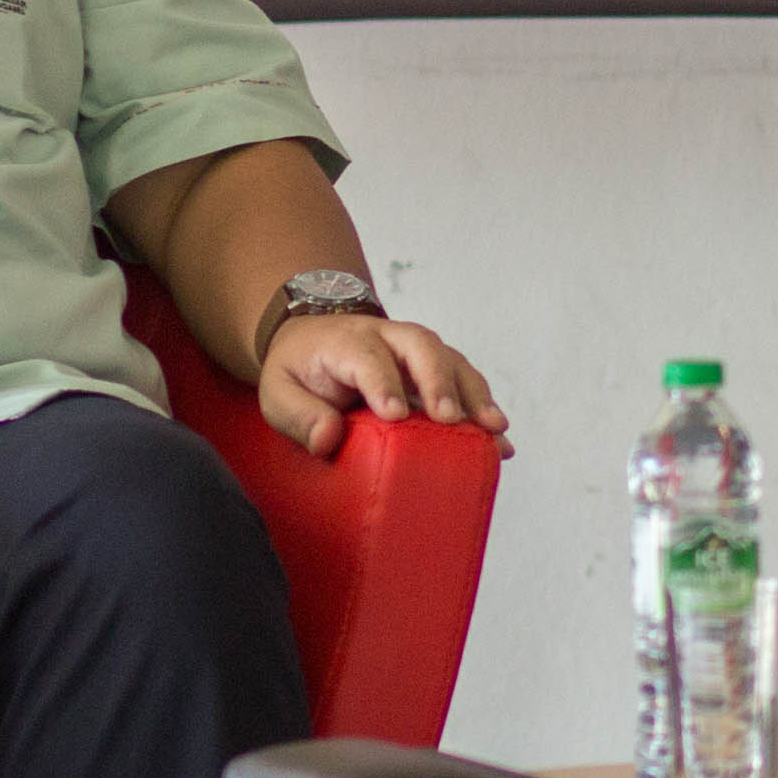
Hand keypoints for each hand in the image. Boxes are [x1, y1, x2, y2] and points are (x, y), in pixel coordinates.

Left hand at [259, 311, 504, 458]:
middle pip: (422, 347)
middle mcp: (389, 338)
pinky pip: (465, 381)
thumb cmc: (300, 371)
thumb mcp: (278, 392)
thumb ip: (298, 415)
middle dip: (439, 381)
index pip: (368, 357)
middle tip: (449, 418)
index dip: (383, 383)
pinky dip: (483, 408)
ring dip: (474, 393)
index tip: (394, 415)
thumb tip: (328, 439)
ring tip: (492, 429)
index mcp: (347, 341)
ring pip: (452, 360)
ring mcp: (417, 351)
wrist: (316, 338)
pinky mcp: (435, 369)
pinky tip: (500, 439)